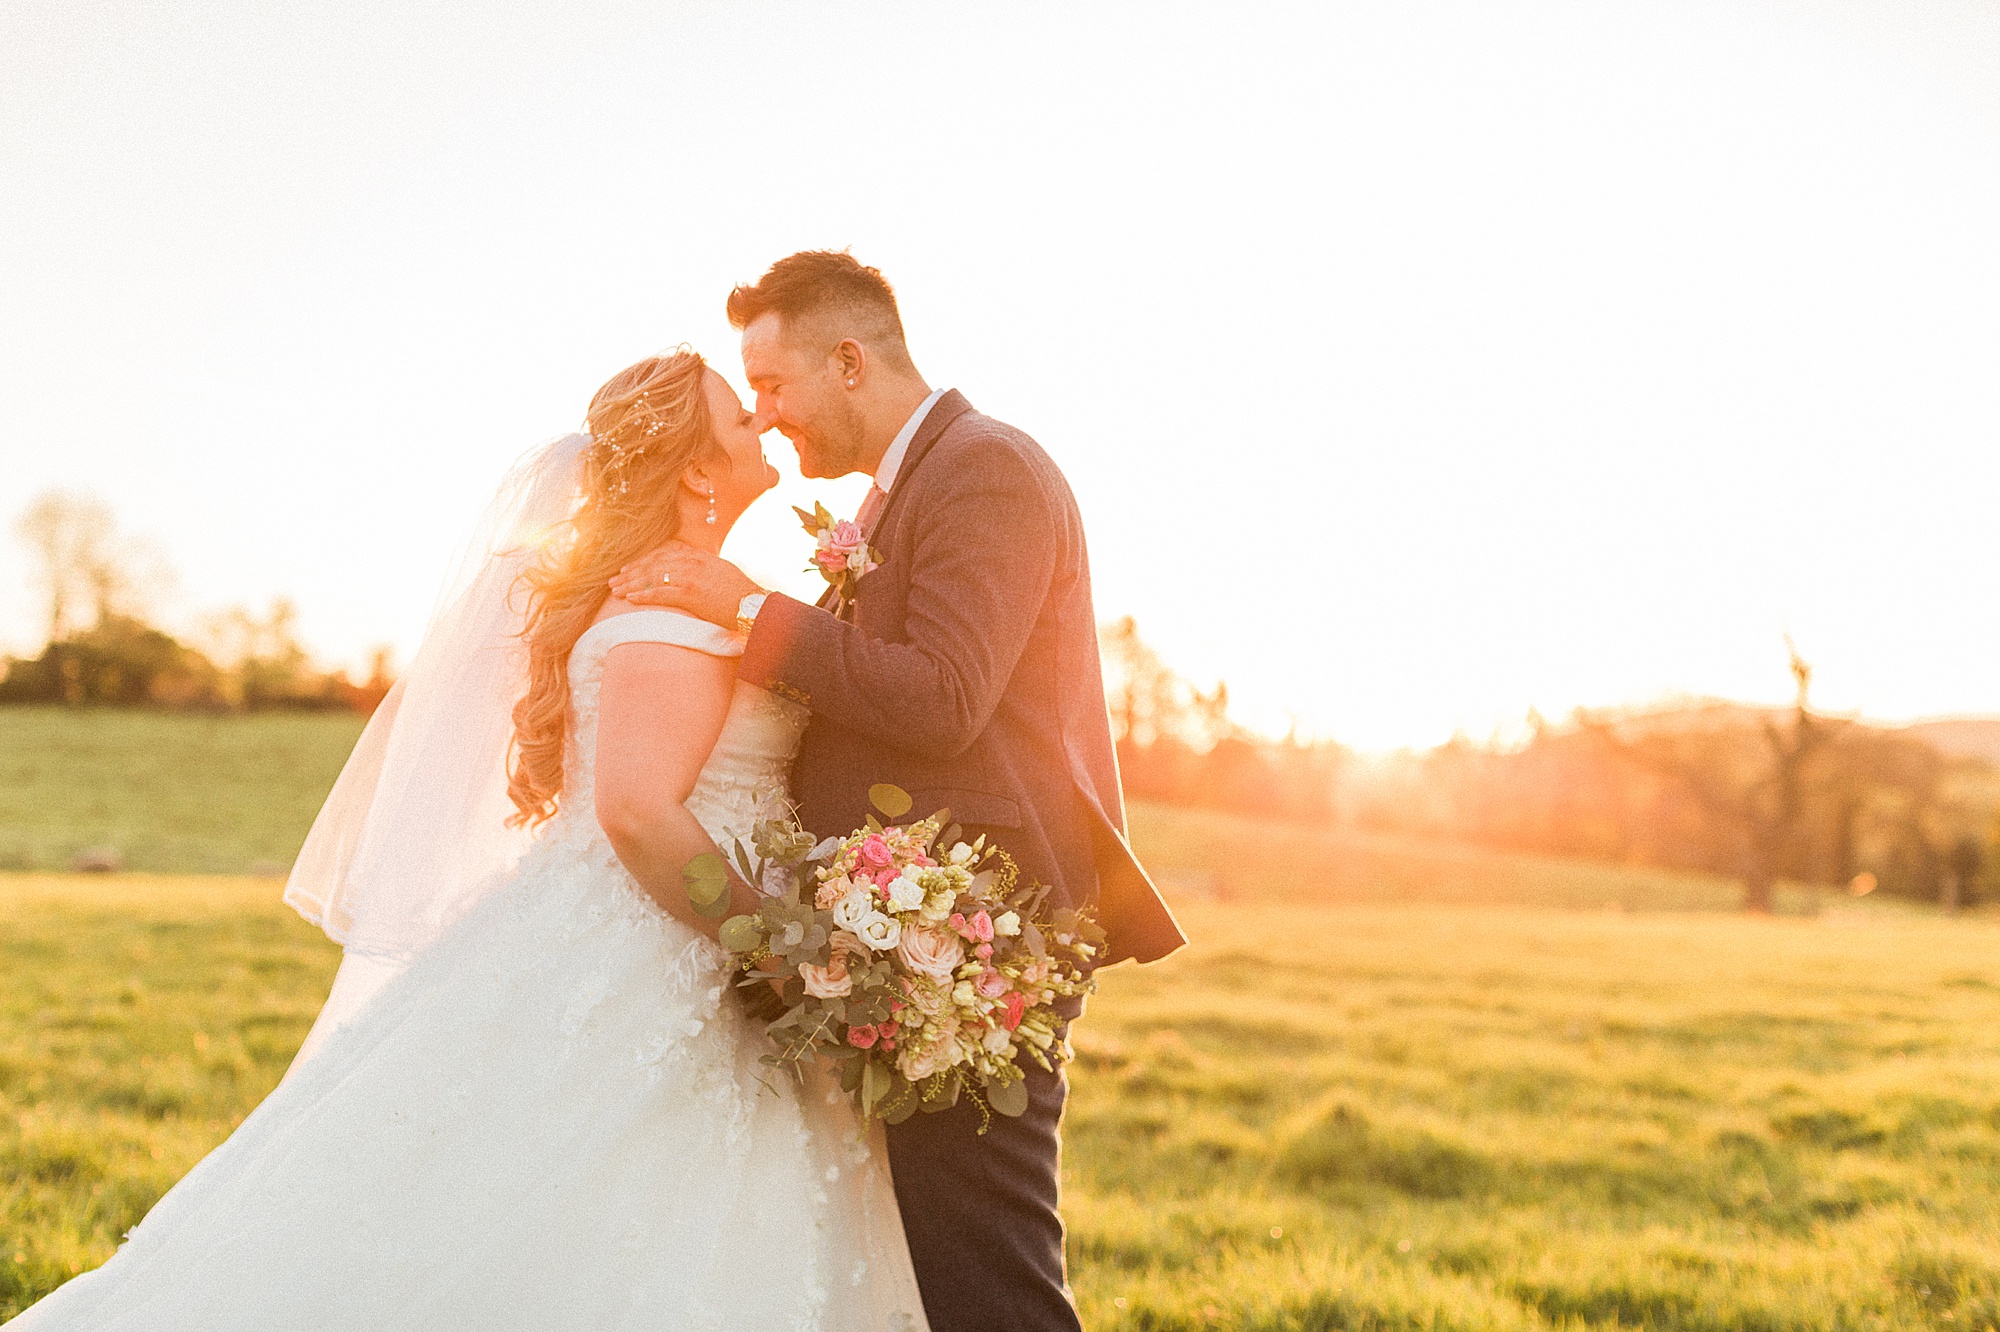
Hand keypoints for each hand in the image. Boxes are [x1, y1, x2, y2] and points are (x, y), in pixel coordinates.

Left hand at [610, 542, 761, 629]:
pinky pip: (660, 594)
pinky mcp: (689, 593)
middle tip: (615, 581)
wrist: (753, 604)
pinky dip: (643, 595)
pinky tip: (631, 599)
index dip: (643, 562)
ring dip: (632, 584)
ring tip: (617, 591)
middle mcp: (691, 562)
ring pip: (652, 578)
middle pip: (653, 565)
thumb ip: (702, 566)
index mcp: (697, 555)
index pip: (663, 555)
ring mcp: (689, 577)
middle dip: (632, 574)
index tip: (629, 569)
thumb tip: (688, 569)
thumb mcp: (720, 570)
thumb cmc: (739, 592)